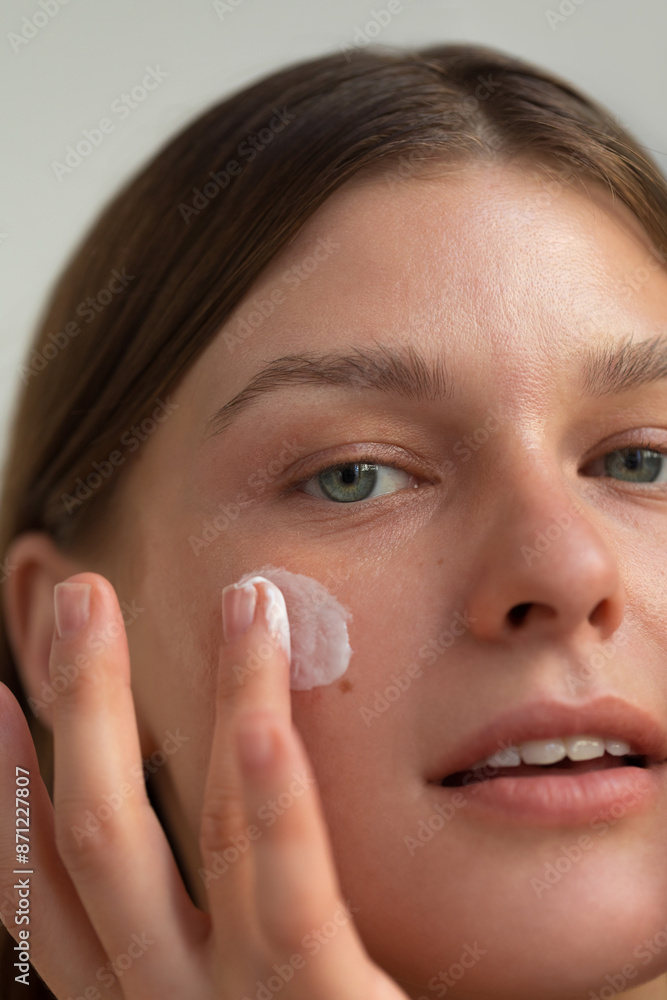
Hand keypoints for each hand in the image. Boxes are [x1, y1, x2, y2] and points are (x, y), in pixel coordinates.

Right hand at [0, 571, 408, 997]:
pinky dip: (275, 807)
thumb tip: (226, 813)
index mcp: (151, 994)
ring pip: (206, 835)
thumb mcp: (255, 993)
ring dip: (223, 700)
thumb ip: (233, 928)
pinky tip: (264, 724)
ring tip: (243, 596)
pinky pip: (291, 902)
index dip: (13, 794)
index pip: (55, 891)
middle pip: (102, 840)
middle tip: (81, 591)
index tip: (2, 698)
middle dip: (83, 704)